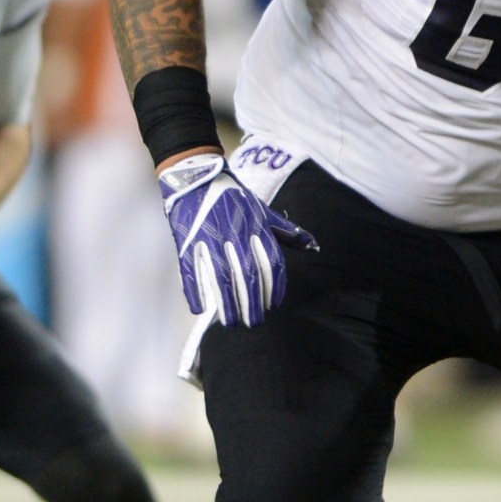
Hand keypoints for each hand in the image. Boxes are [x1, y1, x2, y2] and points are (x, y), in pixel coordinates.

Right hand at [159, 151, 316, 327]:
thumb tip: (313, 245)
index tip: (274, 306)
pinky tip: (200, 309)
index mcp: (256, 227)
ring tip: (230, 322)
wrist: (195, 178)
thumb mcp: (263, 210)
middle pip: (248, 275)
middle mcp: (236, 234)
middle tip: (254, 323)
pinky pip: (191, 270)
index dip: (275, 287)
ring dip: (227, 303)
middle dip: (252, 303)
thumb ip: (286, 231)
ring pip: (222, 277)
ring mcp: (210, 238)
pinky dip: (195, 291)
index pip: (272, 263)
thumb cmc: (232, 197)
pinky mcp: (187, 242)